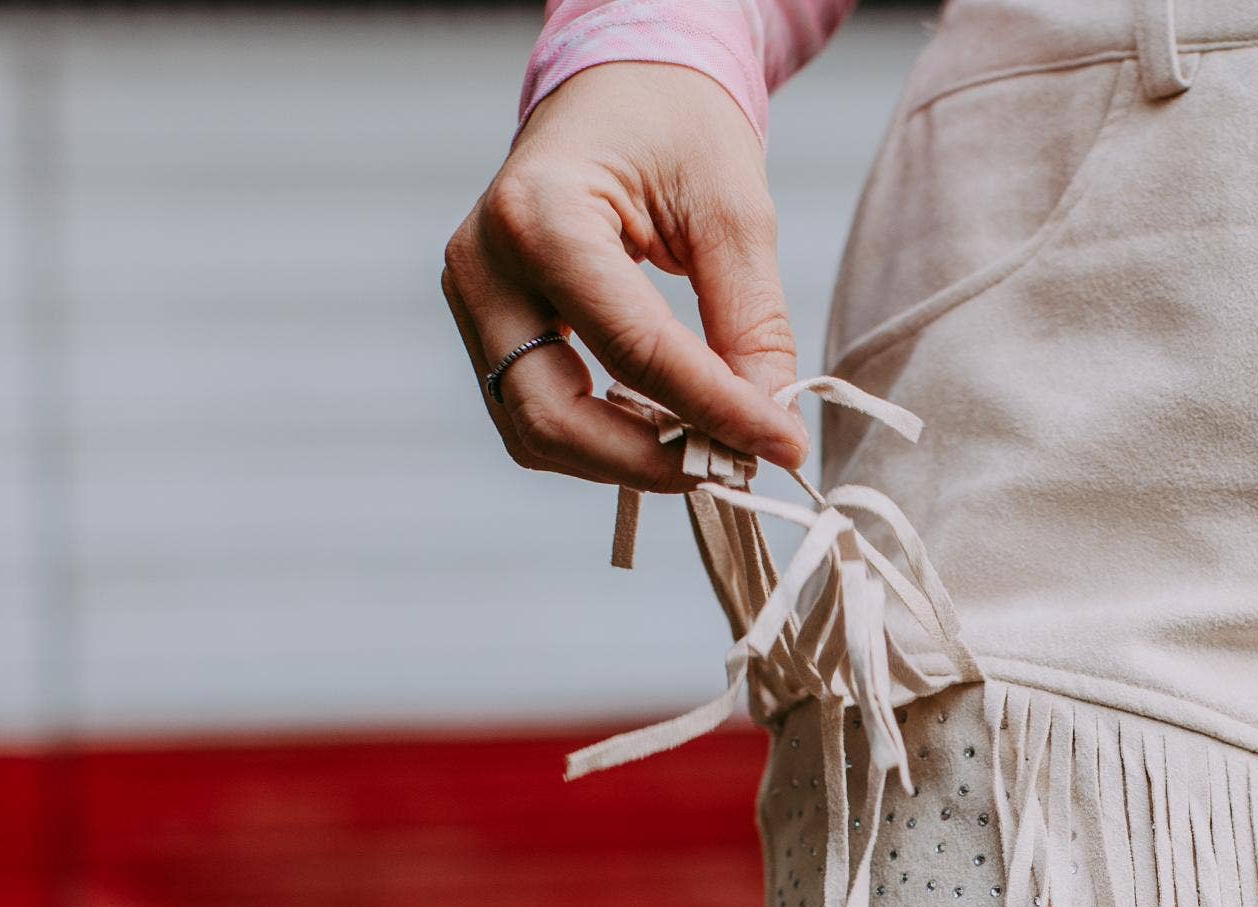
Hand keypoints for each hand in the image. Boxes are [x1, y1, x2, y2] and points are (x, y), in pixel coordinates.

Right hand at [442, 63, 809, 489]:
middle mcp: (484, 263)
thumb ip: (752, 324)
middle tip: (734, 466)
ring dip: (624, 460)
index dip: (713, 411)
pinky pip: (536, 411)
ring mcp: (474, 298)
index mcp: (540, 214)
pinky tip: (666, 426)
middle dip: (648, 460)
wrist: (620, 89)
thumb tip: (768, 427)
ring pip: (534, 430)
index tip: (782, 445)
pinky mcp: (489, 324)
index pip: (631, 348)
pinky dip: (604, 437)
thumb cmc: (674, 126)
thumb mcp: (734, 212)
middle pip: (551, 415)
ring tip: (706, 447)